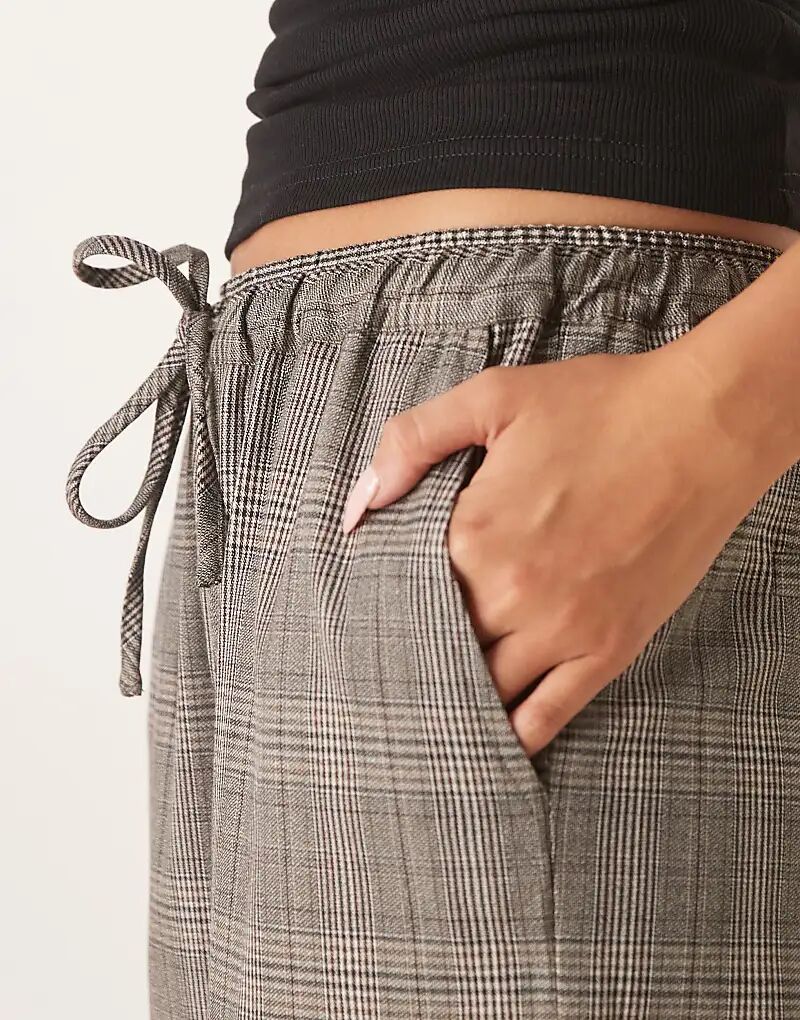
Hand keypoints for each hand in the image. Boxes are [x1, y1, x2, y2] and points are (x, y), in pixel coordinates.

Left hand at [341, 344, 771, 756]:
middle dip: (410, 659)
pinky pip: (547, 715)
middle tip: (381, 678)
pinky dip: (513, 736)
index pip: (402, 595)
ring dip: (454, 702)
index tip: (361, 623)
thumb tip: (360, 506)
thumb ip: (413, 442)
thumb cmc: (603, 406)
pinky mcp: (609, 649)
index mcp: (471, 536)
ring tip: (424, 716)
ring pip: (485, 692)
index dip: (382, 606)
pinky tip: (490, 744)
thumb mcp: (495, 397)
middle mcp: (510, 594)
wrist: (706, 426)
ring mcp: (563, 630)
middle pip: (437, 649)